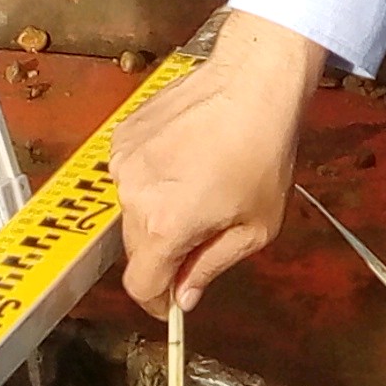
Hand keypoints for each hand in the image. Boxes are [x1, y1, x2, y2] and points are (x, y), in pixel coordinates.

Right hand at [113, 15, 325, 316]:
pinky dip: (151, 179)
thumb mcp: (255, 227)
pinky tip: (184, 159)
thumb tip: (183, 297)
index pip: (141, 285)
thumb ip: (212, 266)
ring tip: (197, 185)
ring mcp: (122, 163)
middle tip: (200, 235)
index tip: (171, 304)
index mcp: (165, 227)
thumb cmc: (263, 154)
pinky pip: (130, 175)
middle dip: (164, 254)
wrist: (251, 81)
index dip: (156, 302)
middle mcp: (133, 197)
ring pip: (132, 209)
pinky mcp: (122, 136)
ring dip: (156, 212)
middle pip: (136, 248)